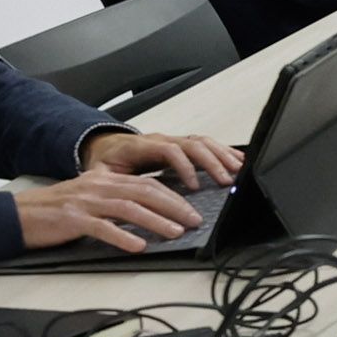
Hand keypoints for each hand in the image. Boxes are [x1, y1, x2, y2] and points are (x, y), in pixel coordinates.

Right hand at [14, 164, 211, 254]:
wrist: (19, 214)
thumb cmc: (56, 210)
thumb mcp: (90, 197)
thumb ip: (116, 200)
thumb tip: (149, 212)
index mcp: (105, 180)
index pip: (147, 184)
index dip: (173, 196)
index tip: (192, 209)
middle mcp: (98, 187)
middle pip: (144, 192)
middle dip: (173, 206)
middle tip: (194, 220)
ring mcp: (86, 202)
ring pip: (128, 208)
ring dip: (155, 221)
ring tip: (175, 232)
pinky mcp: (73, 219)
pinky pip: (102, 227)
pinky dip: (122, 236)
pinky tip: (138, 245)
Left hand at [77, 129, 242, 188]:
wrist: (104, 146)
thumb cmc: (105, 162)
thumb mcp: (98, 174)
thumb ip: (108, 183)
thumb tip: (119, 196)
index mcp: (141, 146)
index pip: (169, 150)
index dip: (185, 167)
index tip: (194, 186)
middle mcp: (160, 139)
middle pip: (192, 143)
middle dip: (212, 161)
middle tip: (226, 180)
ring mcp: (171, 140)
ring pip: (202, 141)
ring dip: (222, 155)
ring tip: (238, 169)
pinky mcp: (180, 145)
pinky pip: (205, 143)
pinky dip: (222, 151)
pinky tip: (236, 160)